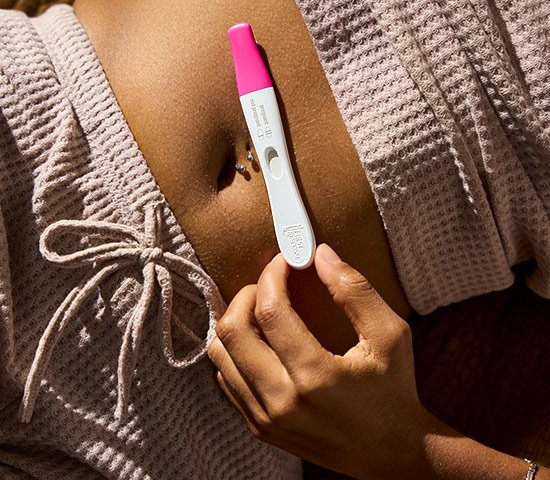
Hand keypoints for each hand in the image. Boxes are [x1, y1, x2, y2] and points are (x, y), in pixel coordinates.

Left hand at [207, 243, 429, 479]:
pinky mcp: (260, 427)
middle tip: (270, 283)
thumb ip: (355, 290)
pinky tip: (262, 340)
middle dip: (247, 293)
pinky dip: (236, 350)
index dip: (272, 275)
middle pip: (232, 331)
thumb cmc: (394, 391)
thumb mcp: (390, 334)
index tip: (284, 261)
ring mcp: (265, 418)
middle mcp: (282, 401)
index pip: (270, 311)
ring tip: (264, 309)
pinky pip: (226, 378)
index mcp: (315, 376)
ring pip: (220, 355)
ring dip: (237, 320)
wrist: (392, 455)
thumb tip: (320, 254)